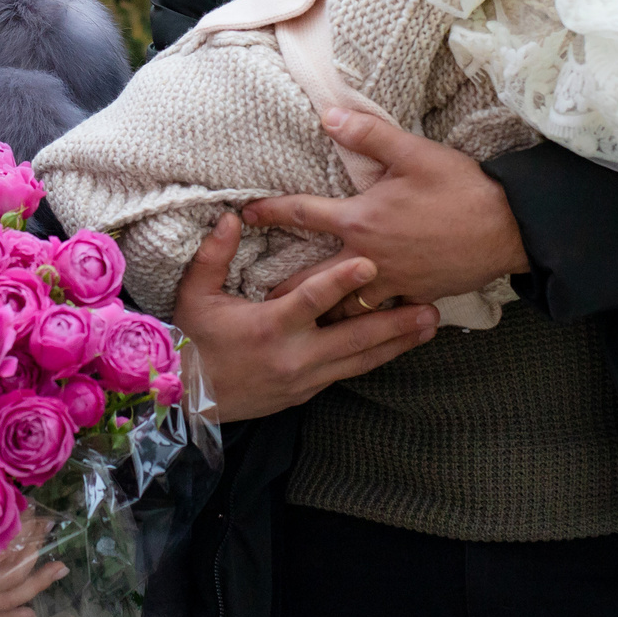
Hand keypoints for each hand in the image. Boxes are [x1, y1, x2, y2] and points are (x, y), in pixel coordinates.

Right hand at [173, 211, 439, 421]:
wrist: (187, 399)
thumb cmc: (192, 340)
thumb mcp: (195, 295)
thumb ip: (214, 256)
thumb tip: (232, 217)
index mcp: (268, 328)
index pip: (312, 300)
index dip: (342, 282)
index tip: (371, 263)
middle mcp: (294, 356)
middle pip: (354, 337)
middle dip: (394, 322)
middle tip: (430, 308)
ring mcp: (305, 378)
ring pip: (360, 360)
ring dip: (397, 343)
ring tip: (429, 327)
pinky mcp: (308, 392)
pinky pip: (349, 372)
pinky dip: (375, 358)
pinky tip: (399, 345)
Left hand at [243, 107, 529, 304]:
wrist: (508, 227)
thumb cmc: (460, 187)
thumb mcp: (413, 152)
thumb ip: (368, 134)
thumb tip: (328, 115)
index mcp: (361, 220)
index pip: (302, 214)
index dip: (270, 211)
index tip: (246, 214)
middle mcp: (367, 258)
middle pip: (310, 280)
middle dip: (281, 290)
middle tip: (255, 299)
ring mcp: (391, 283)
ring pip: (343, 308)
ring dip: (320, 312)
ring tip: (297, 320)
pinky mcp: (413, 297)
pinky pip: (380, 314)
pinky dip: (363, 321)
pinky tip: (352, 327)